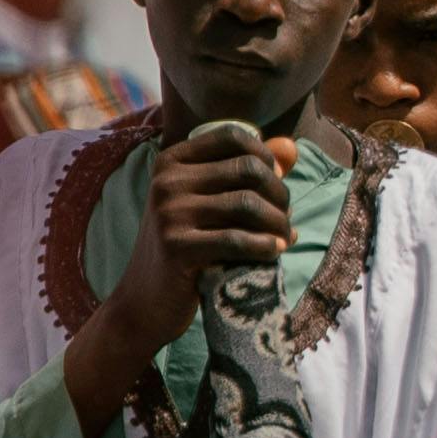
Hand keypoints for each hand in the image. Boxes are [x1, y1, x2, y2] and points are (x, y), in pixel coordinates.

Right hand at [112, 119, 295, 352]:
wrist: (145, 301)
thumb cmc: (186, 248)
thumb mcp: (209, 203)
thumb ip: (248, 172)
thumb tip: (292, 147)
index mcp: (171, 161)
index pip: (233, 136)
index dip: (266, 156)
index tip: (276, 183)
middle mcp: (167, 181)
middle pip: (248, 168)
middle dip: (279, 194)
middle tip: (284, 218)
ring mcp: (169, 213)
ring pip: (248, 204)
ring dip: (278, 222)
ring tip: (284, 237)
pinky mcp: (176, 247)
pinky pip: (237, 239)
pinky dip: (265, 246)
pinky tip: (275, 251)